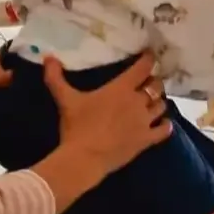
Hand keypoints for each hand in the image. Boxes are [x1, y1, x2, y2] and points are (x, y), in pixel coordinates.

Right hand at [43, 53, 170, 179]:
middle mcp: (138, 101)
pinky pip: (164, 130)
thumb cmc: (76, 126)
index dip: (148, 59)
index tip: (150, 55)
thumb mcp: (65, 99)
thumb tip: (48, 57)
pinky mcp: (146, 140)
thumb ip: (56, 77)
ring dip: (159, 101)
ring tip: (154, 101)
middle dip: (154, 82)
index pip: (142, 68)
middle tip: (148, 82)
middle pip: (156, 86)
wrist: (85, 158)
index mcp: (121, 88)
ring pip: (162, 105)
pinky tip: (164, 124)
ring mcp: (144, 121)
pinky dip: (166, 125)